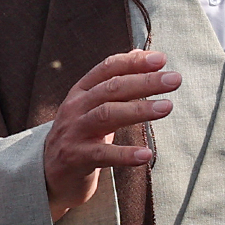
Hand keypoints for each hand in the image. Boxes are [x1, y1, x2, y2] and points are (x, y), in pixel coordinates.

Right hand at [44, 50, 178, 221]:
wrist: (49, 171)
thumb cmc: (81, 134)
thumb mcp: (95, 105)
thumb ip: (116, 82)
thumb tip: (139, 53)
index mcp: (82, 92)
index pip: (108, 69)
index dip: (134, 62)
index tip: (161, 59)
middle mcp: (76, 107)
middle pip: (111, 89)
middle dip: (145, 82)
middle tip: (175, 79)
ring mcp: (74, 132)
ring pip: (106, 115)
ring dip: (138, 109)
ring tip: (167, 107)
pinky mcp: (75, 157)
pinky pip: (102, 154)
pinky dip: (125, 154)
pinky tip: (146, 155)